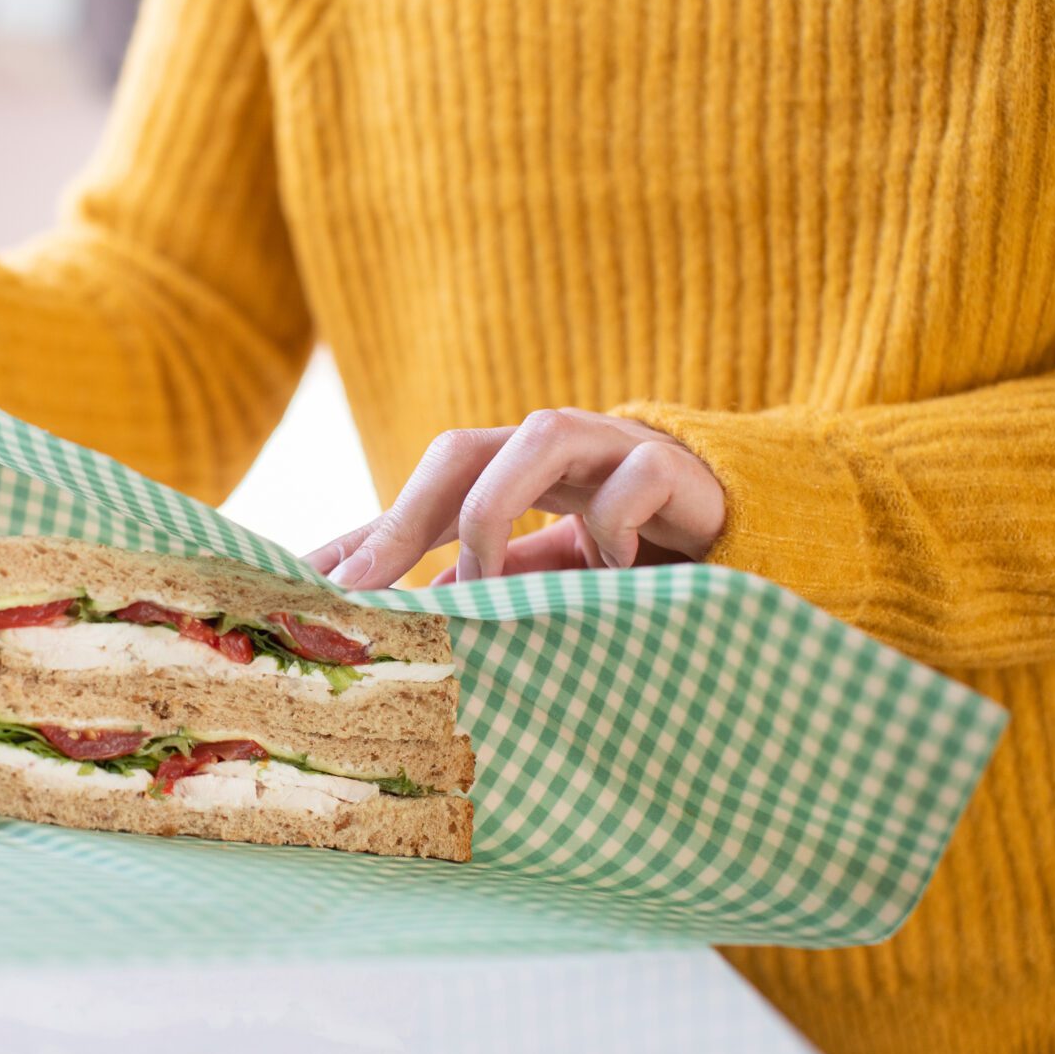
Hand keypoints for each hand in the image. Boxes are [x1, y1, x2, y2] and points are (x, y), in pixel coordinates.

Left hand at [307, 409, 725, 587]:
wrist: (746, 534)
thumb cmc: (632, 559)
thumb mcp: (545, 580)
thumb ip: (481, 590)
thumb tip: (401, 616)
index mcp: (512, 475)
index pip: (423, 490)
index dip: (366, 534)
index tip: (308, 586)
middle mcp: (551, 450)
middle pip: (462, 449)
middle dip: (407, 515)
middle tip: (368, 586)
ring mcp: (612, 448)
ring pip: (539, 437)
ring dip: (498, 516)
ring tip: (485, 586)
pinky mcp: (677, 468)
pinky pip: (633, 478)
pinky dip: (613, 527)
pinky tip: (614, 573)